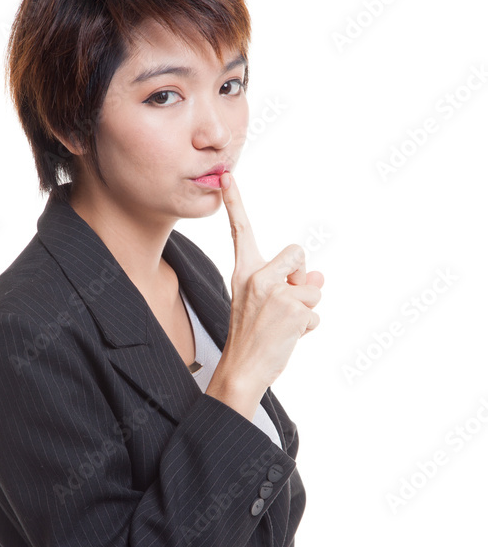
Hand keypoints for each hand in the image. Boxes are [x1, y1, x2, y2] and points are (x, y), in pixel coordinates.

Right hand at [218, 170, 323, 390]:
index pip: (240, 231)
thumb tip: (320, 278)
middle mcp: (256, 276)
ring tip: (283, 326)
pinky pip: (315, 311)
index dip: (235, 203)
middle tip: (283, 305)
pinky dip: (308, 326)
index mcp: (244, 272)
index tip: (226, 177)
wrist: (243, 370)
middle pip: (298, 254)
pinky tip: (289, 337)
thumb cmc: (252, 338)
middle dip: (301, 277)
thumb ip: (290, 285)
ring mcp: (274, 291)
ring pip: (312, 289)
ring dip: (306, 309)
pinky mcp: (292, 307)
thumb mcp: (266, 304)